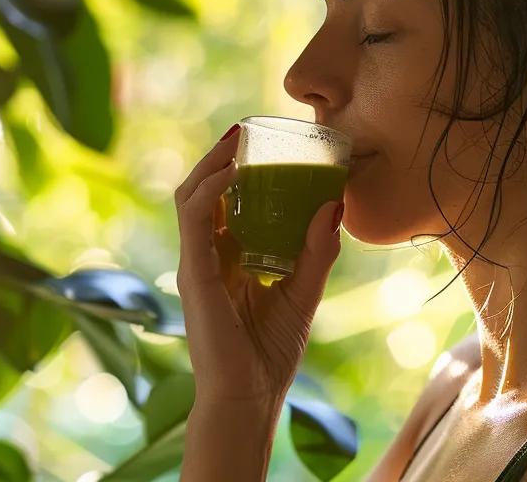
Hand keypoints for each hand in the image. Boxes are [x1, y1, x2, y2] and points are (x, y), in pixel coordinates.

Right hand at [175, 127, 344, 401]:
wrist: (249, 396)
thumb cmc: (270, 355)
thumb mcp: (304, 293)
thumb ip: (316, 253)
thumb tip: (333, 206)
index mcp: (228, 261)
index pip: (225, 204)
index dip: (237, 171)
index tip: (261, 144)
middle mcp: (207, 257)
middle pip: (204, 193)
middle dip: (221, 157)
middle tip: (246, 129)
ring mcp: (196, 263)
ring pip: (192, 196)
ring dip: (213, 162)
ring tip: (237, 137)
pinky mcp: (193, 272)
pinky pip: (195, 217)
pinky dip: (211, 188)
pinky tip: (233, 169)